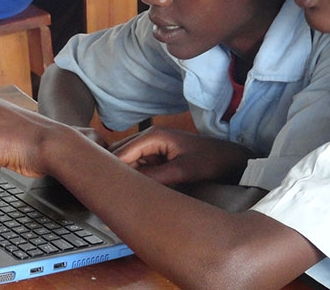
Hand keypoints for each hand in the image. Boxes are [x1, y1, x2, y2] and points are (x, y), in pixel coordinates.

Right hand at [112, 126, 255, 186]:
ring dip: (123, 175)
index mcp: (154, 136)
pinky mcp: (158, 157)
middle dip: (113, 171)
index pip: (121, 152)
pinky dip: (133, 177)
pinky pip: (139, 167)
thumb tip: (130, 186)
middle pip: (121, 155)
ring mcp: (153, 147)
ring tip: (114, 194)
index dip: (109, 168)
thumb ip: (155, 177)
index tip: (100, 186)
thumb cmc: (210, 161)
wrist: (230, 160)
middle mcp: (150, 138)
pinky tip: (130, 191)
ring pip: (128, 162)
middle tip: (104, 192)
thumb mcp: (182, 171)